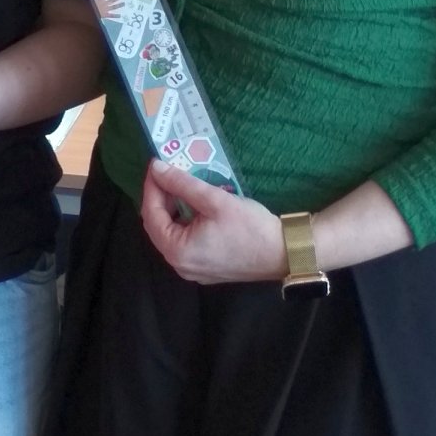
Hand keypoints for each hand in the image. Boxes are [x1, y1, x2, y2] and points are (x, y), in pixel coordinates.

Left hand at [139, 160, 285, 285]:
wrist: (285, 252)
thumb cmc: (250, 227)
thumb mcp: (214, 200)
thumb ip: (182, 184)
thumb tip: (157, 169)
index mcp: (177, 251)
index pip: (151, 215)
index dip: (151, 187)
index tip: (156, 165)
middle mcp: (180, 265)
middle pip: (159, 227)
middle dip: (161, 198)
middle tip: (168, 173)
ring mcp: (193, 270)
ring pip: (172, 235)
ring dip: (174, 210)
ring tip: (181, 185)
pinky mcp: (207, 269)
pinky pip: (186, 243)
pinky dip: (186, 223)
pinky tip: (195, 206)